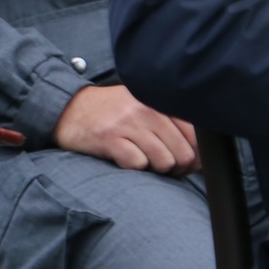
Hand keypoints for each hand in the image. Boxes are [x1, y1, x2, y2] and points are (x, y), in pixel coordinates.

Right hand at [52, 84, 198, 174]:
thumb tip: (199, 154)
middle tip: (163, 166)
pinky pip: (138, 164)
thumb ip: (169, 119)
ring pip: (164, 161)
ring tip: (142, 159)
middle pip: (183, 153)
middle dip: (177, 167)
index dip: (196, 155)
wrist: (68, 109)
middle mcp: (144, 109)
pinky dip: (134, 167)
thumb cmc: (111, 112)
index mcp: (156, 100)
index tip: (188, 162)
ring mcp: (127, 123)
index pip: (195, 133)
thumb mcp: (141, 104)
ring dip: (155, 168)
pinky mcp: (109, 139)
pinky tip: (123, 157)